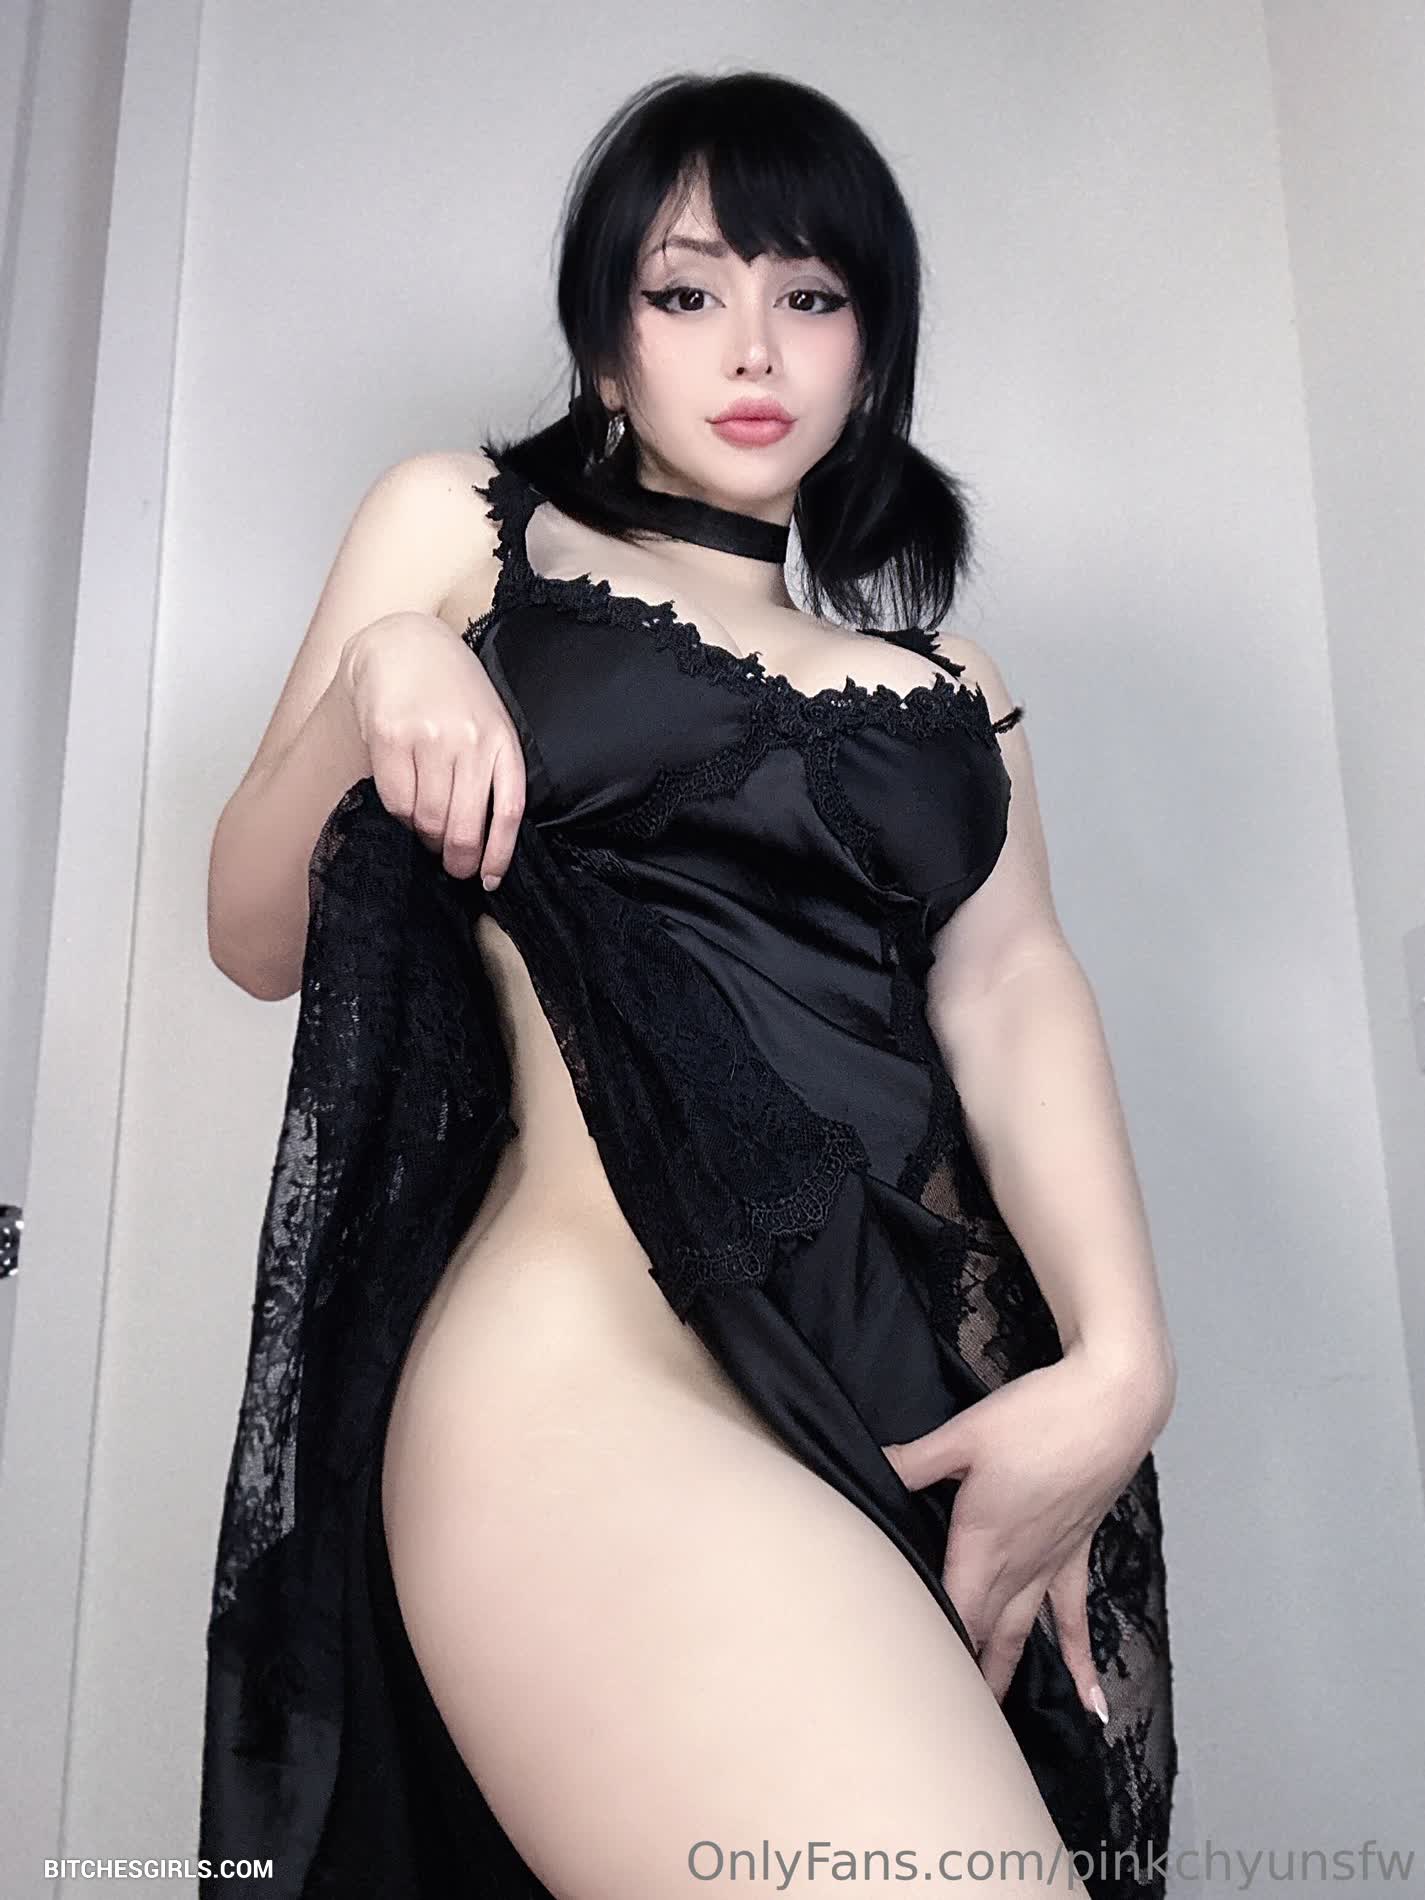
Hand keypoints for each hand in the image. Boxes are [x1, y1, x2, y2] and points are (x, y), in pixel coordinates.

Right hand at [337, 612, 525, 885]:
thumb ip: (491, 769)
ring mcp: (429, 738)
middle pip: (465, 826)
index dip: (499, 854)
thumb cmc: (451, 690)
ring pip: (428, 819)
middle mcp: (469, 740)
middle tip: (452, 867)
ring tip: (427, 830)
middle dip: (457, 859)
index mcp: (501, 739)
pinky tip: (406, 803)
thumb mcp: (488, 721)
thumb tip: (484, 838)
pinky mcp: (390, 737)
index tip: (488, 879)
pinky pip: (396, 801)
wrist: (403, 644)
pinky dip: (401, 815)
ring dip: (427, 837)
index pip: (508, 812)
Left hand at [881, 1346, 1168, 1711]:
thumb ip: (911, 1460)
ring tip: (991, 1726)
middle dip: (960, 1676)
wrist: (1110, 1406)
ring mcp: (1050, 1564)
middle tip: (937, 1720)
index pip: (950, 1610)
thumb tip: (869, 1465)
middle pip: (982, 1634)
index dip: (929, 1645)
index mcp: (981, 1541)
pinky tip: (1094, 1703)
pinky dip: (1082, 1663)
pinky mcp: (1076, 1554)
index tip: (905, 1680)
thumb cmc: (1039, 1416)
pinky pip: (1076, 1619)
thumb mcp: (963, 1434)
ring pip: (1022, 1635)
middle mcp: (1017, 1565)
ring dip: (1005, 1676)